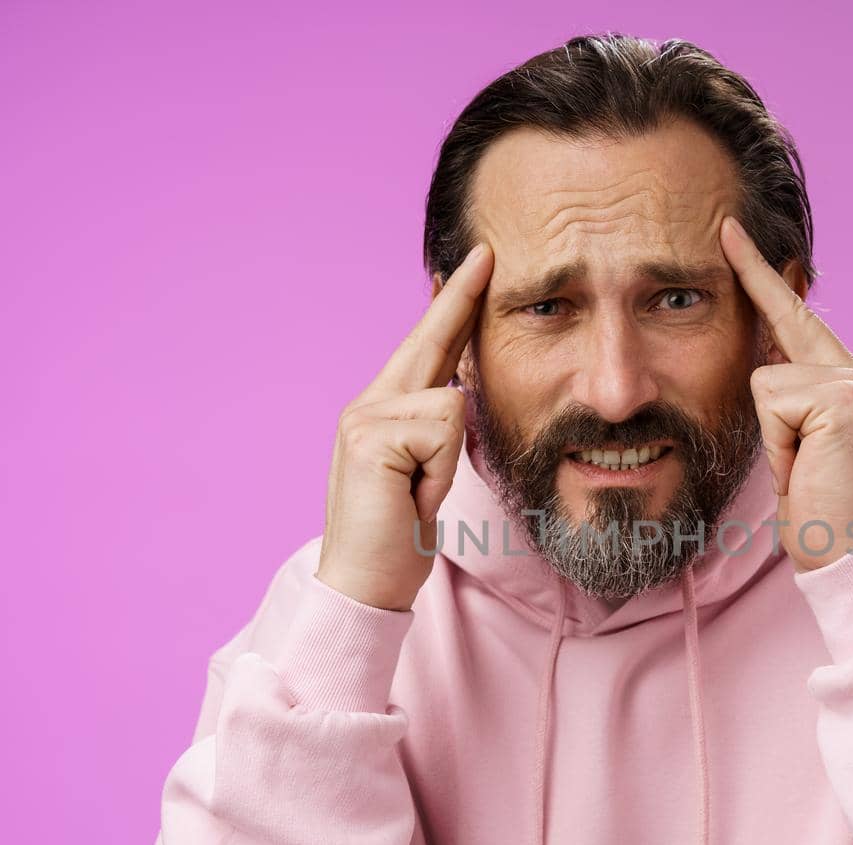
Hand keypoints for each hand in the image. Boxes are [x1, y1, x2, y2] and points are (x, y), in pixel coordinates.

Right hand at [316, 243, 494, 609]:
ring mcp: (365, 416)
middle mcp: (368, 403)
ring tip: (419, 495)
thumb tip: (459, 388)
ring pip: (450, 403)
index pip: (427, 348)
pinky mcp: (371, 435)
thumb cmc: (396, 537)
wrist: (364, 583)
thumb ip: (434, 429)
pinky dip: (439, 471)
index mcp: (382, 410)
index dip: (451, 306)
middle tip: (488, 252)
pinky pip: (442, 429)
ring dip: (448, 462)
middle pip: (429, 341)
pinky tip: (411, 496)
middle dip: (459, 299)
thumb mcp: (423, 475)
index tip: (476, 265)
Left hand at [719, 216, 852, 570]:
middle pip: (782, 323)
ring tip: (798, 468)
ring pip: (765, 379)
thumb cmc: (816, 508)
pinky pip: (771, 403)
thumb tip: (757, 353)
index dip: (763, 275)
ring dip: (770, 435)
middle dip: (755, 276)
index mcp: (846, 380)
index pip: (795, 318)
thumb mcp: (793, 443)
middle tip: (723, 222)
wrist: (848, 554)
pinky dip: (777, 446)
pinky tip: (802, 468)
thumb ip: (784, 395)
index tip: (730, 231)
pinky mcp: (843, 400)